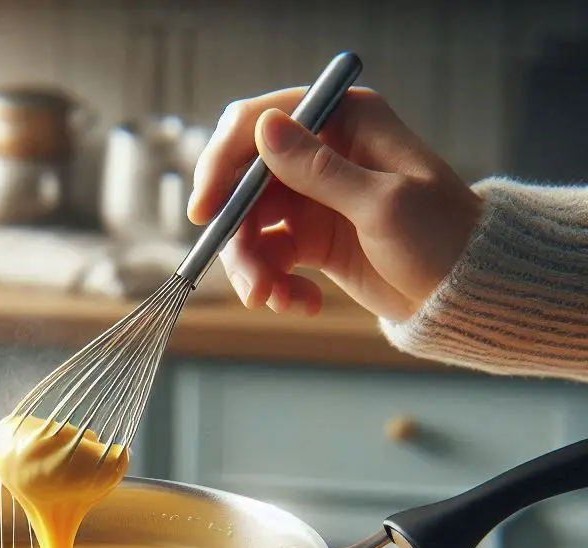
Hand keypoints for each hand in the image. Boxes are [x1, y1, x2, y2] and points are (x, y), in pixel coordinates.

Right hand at [187, 87, 483, 320]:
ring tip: (276, 302)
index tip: (205, 211)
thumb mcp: (382, 204)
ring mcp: (314, 198)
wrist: (464, 295)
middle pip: (245, 186)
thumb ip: (319, 170)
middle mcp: (322, 154)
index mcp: (345, 121)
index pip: (259, 124)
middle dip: (240, 238)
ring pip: (252, 228)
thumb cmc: (442, 238)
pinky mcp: (312, 239)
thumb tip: (264, 128)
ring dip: (255, 270)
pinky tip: (303, 304)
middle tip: (250, 283)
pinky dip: (277, 285)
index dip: (222, 164)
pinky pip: (271, 258)